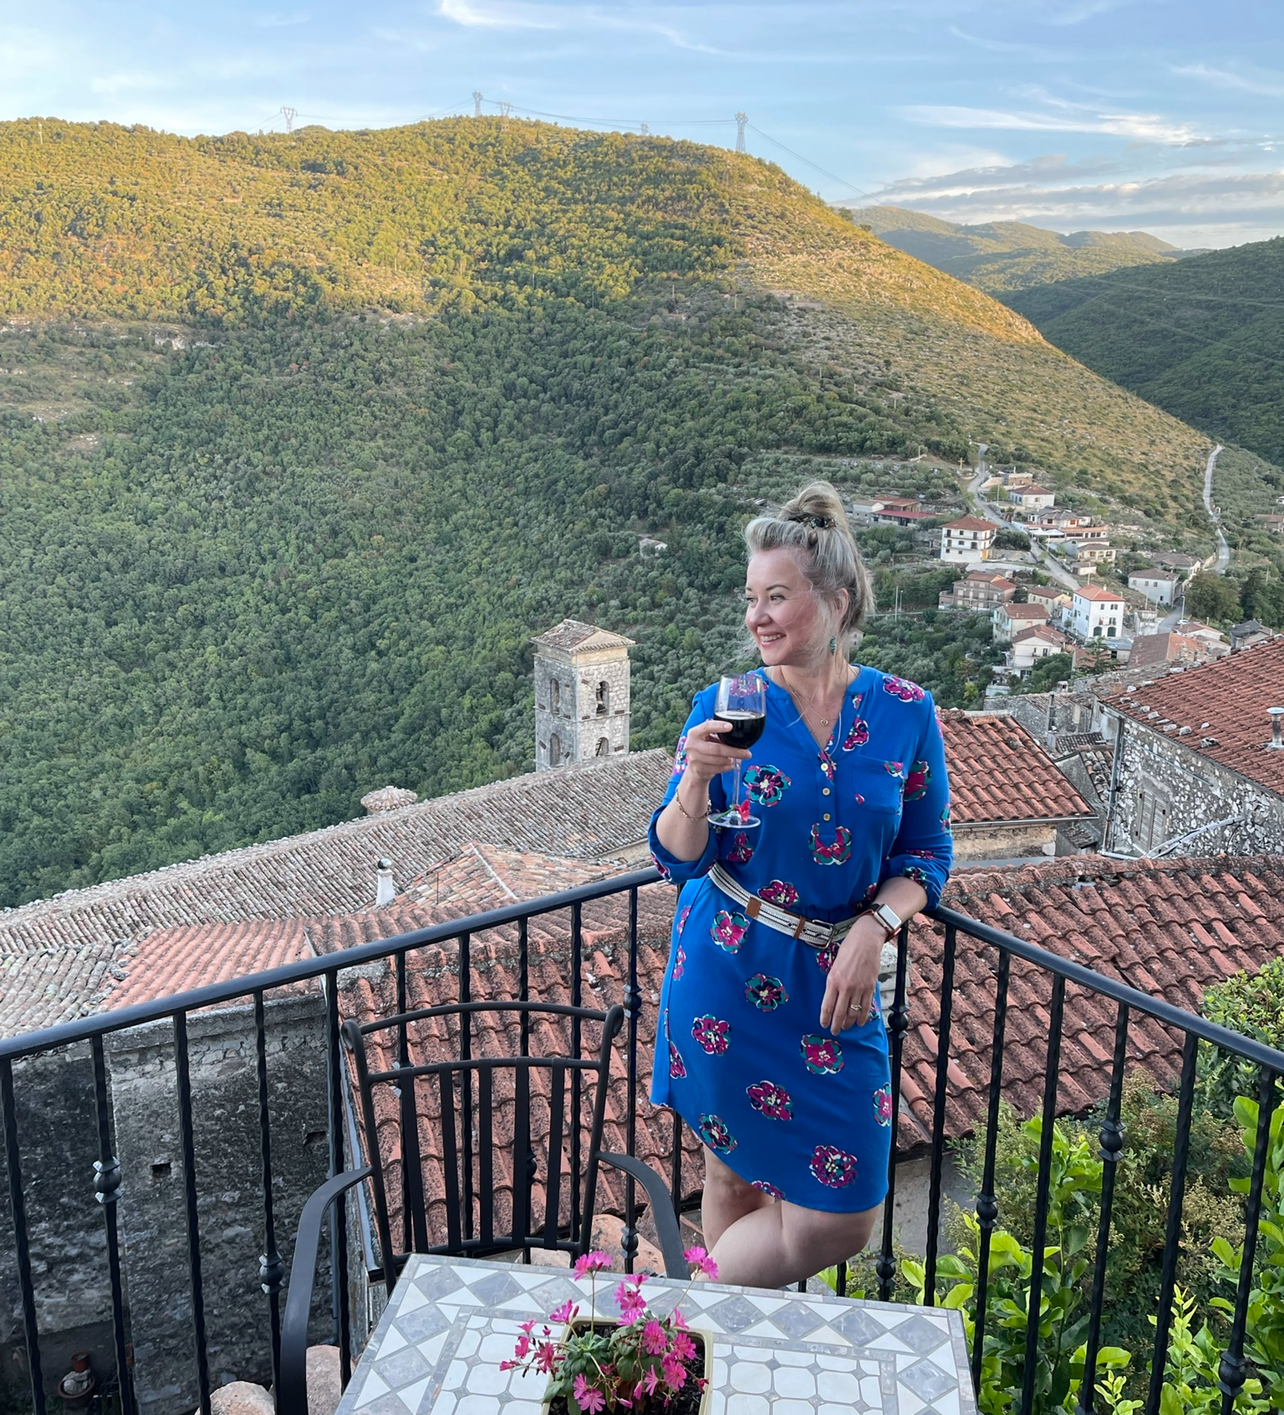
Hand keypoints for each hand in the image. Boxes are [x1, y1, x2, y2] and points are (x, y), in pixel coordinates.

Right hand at [680, 718, 751, 789]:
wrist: (695, 768)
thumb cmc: (706, 748)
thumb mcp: (709, 739)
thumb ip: (719, 735)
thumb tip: (740, 735)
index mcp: (694, 733)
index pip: (706, 727)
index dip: (718, 726)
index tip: (730, 727)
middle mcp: (691, 745)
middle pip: (716, 748)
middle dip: (734, 751)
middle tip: (747, 753)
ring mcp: (694, 758)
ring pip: (718, 760)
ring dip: (731, 760)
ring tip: (737, 758)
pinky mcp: (698, 770)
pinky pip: (717, 769)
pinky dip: (727, 767)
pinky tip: (730, 765)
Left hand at [819, 918, 883, 1032]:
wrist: (865, 941)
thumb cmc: (849, 949)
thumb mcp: (835, 965)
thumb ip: (834, 982)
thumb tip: (833, 996)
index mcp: (833, 980)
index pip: (827, 1005)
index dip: (825, 1018)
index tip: (824, 1024)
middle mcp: (845, 987)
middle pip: (840, 1013)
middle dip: (836, 1025)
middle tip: (834, 1031)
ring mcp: (858, 988)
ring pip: (853, 1012)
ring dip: (849, 1023)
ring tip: (846, 1028)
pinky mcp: (869, 988)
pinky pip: (866, 1007)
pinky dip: (862, 1016)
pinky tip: (859, 1022)